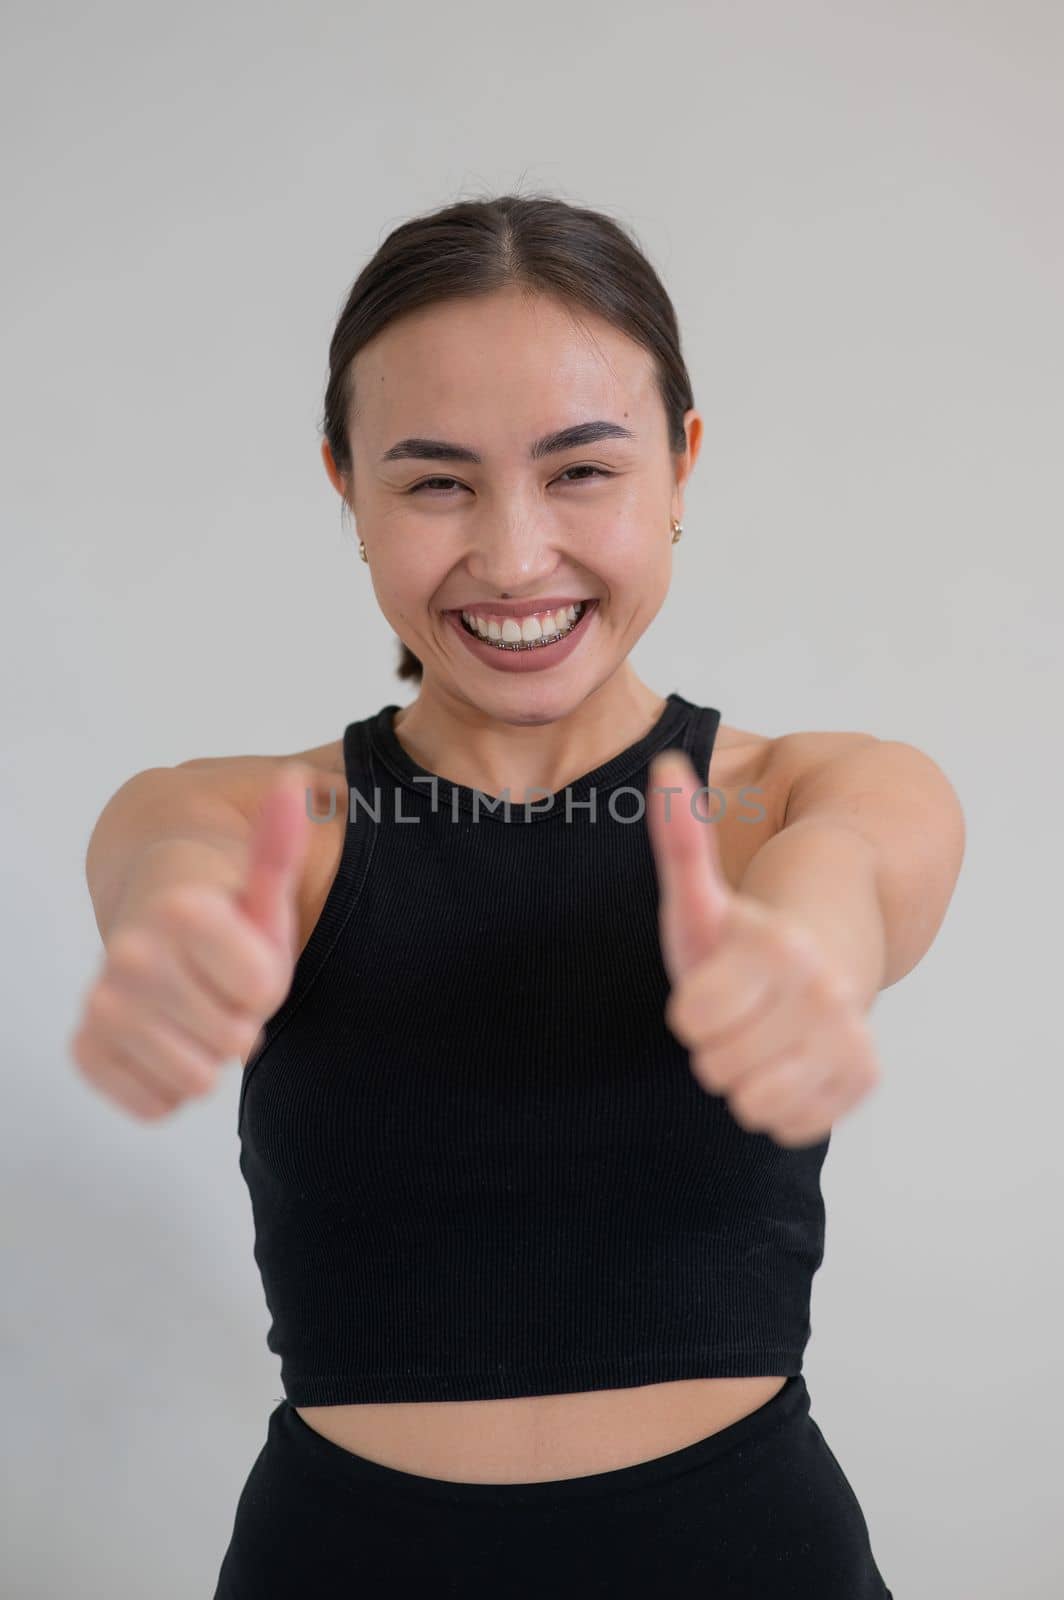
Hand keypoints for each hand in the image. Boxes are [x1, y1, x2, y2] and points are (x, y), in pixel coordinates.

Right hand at [70, 768, 309, 1120]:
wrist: (152, 928)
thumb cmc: (223, 913)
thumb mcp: (263, 882)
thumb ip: (280, 841)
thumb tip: (296, 784)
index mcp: (178, 910)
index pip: (264, 991)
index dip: (267, 980)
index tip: (248, 954)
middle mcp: (127, 954)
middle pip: (235, 1041)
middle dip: (240, 1019)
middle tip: (222, 984)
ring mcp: (101, 1007)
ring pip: (198, 1080)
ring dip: (208, 1052)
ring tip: (197, 1007)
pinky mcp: (87, 1052)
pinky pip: (159, 1104)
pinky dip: (172, 1081)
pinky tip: (168, 1036)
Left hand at [646, 749, 880, 1147]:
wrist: (825, 958)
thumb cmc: (743, 936)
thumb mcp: (700, 896)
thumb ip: (680, 839)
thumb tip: (664, 766)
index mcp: (778, 944)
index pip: (692, 1019)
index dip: (690, 1008)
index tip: (712, 983)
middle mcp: (824, 991)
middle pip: (717, 1066)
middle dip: (715, 1044)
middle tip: (737, 1012)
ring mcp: (849, 1037)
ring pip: (753, 1101)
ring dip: (744, 1077)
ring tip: (758, 1037)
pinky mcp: (862, 1078)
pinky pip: (788, 1124)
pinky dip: (779, 1102)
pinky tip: (787, 1061)